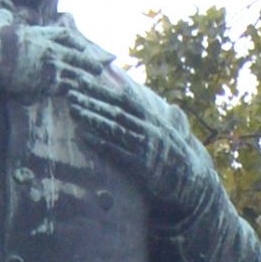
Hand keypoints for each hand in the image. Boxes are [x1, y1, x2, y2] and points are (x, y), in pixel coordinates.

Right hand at [0, 13, 90, 99]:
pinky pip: (64, 89)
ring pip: (74, 73)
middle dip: (88, 62)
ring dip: (82, 79)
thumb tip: (2, 11)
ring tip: (91, 84)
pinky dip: (70, 92)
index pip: (65, 36)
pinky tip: (75, 95)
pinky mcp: (44, 83)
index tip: (81, 48)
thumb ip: (3, 15)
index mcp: (41, 34)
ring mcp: (49, 67)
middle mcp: (49, 49)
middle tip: (98, 68)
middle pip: (76, 55)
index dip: (75, 43)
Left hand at [58, 62, 206, 212]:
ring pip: (115, 128)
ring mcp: (145, 147)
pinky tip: (82, 136)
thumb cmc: (172, 154)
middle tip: (70, 91)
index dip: (102, 88)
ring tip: (73, 109)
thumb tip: (135, 93)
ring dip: (92, 118)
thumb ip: (148, 111)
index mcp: (152, 118)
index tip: (82, 79)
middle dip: (92, 100)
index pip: (124, 98)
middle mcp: (149, 129)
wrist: (190, 182)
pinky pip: (116, 152)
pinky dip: (99, 142)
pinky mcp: (141, 166)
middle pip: (116, 110)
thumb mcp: (164, 128)